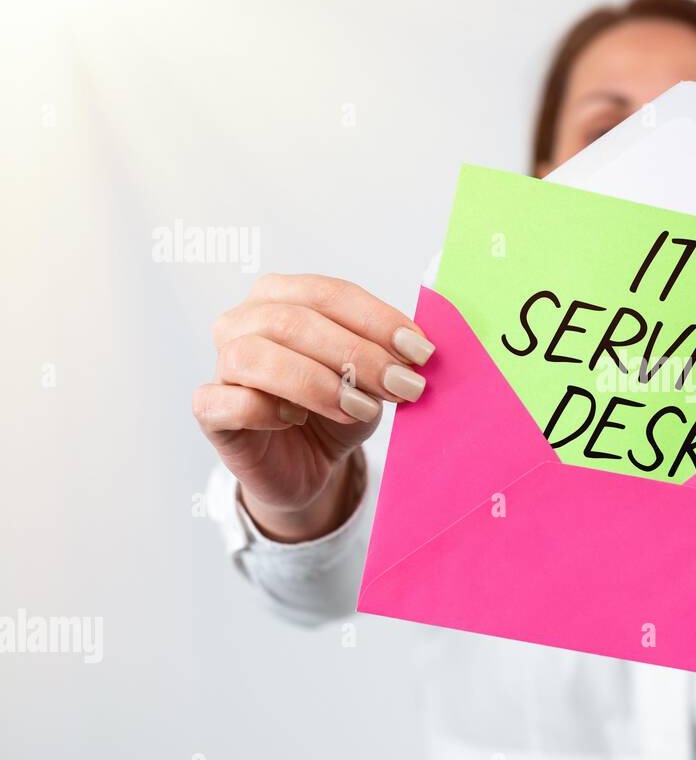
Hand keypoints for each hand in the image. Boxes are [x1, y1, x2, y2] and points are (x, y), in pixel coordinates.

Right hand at [193, 274, 433, 541]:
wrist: (308, 465)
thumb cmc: (337, 410)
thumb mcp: (371, 379)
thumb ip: (387, 356)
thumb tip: (418, 350)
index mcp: (282, 296)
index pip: (328, 294)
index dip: (377, 319)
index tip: (421, 351)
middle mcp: (243, 321)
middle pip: (294, 321)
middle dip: (358, 354)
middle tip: (404, 385)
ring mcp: (221, 364)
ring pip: (255, 356)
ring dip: (319, 383)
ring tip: (362, 409)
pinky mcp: (210, 410)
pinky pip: (229, 400)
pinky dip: (267, 409)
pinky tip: (296, 420)